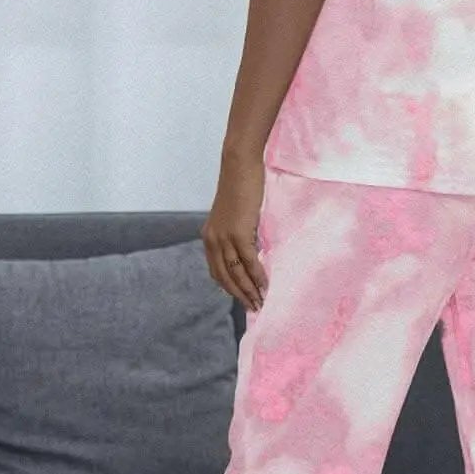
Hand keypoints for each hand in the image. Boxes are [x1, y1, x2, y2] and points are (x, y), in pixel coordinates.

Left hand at [202, 152, 268, 312]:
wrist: (239, 165)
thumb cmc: (241, 186)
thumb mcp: (234, 215)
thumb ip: (237, 233)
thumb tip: (251, 250)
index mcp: (209, 237)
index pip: (216, 271)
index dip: (230, 288)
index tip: (243, 299)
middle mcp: (212, 240)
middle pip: (225, 277)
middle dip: (240, 295)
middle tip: (254, 308)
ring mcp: (224, 237)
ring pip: (236, 273)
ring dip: (249, 290)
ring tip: (261, 302)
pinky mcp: (238, 233)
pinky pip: (248, 261)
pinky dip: (257, 275)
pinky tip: (265, 285)